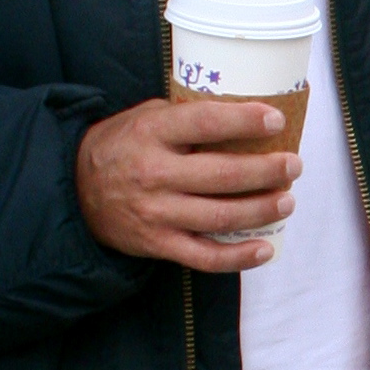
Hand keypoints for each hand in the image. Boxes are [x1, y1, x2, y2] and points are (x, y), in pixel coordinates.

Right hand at [75, 99, 301, 271]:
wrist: (75, 191)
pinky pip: (205, 256)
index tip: (276, 120)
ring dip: (262, 209)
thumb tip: (242, 113)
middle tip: (293, 165)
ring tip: (287, 200)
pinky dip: (239, 257)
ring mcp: (156, 213)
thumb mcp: (145, 117)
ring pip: (221, 216)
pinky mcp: (158, 244)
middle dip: (267, 170)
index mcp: (151, 133)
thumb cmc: (121, 146)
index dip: (244, 120)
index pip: (205, 123)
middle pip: (223, 174)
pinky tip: (265, 249)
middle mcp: (154, 174)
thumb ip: (185, 115)